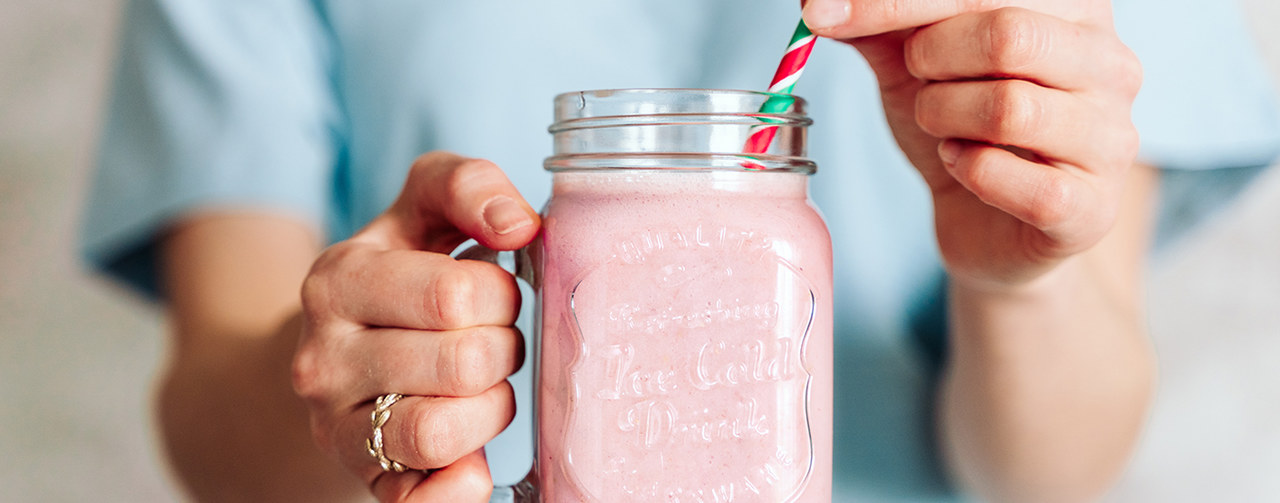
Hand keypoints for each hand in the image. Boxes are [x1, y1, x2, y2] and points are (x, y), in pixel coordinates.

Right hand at [292, 152, 538, 501]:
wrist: (334, 352)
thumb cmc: (401, 274)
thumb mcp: (421, 209)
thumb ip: (467, 186)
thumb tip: (519, 223)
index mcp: (338, 280)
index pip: (455, 294)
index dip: (501, 294)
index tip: (494, 294)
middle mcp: (323, 358)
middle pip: (463, 362)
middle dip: (502, 349)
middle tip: (493, 341)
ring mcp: (337, 428)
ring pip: (443, 433)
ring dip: (490, 409)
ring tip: (480, 386)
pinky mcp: (364, 480)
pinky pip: (422, 502)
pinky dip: (461, 487)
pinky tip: (475, 462)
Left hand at [803, 0, 1141, 288]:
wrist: (987, 225)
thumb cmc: (962, 127)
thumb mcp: (913, 62)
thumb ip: (880, 23)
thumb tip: (820, 2)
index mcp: (1074, 9)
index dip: (893, 0)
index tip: (822, 13)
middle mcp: (1110, 64)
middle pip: (1009, 35)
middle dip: (931, 59)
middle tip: (917, 80)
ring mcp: (1111, 138)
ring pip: (1010, 108)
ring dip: (943, 118)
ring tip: (941, 127)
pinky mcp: (1092, 208)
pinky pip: (1015, 181)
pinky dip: (967, 172)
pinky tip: (962, 166)